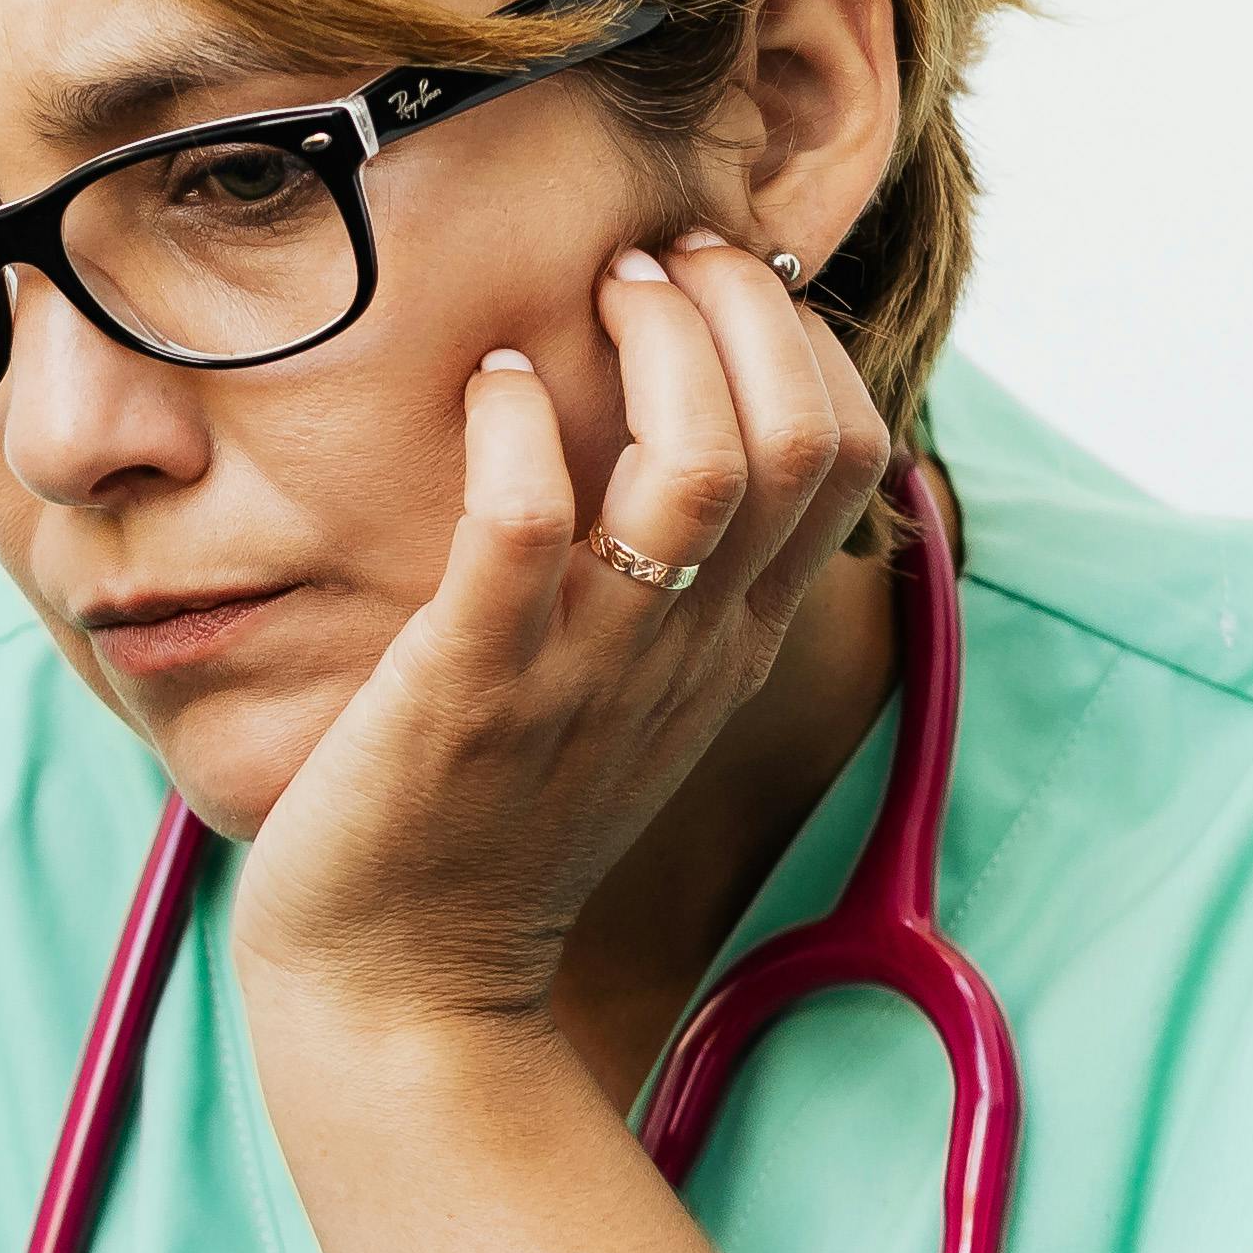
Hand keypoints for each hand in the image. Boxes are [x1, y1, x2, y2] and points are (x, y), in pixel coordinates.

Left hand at [225, 232, 894, 1040]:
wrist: (405, 994)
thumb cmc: (492, 825)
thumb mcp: (625, 699)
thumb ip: (667, 585)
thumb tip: (680, 442)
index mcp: (730, 645)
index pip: (848, 455)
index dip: (799, 337)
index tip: (716, 279)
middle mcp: (684, 651)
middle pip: (796, 436)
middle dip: (742, 307)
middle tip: (657, 258)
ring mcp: (586, 670)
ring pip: (696, 465)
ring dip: (656, 342)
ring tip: (599, 290)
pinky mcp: (470, 687)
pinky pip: (526, 525)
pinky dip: (521, 429)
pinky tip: (496, 385)